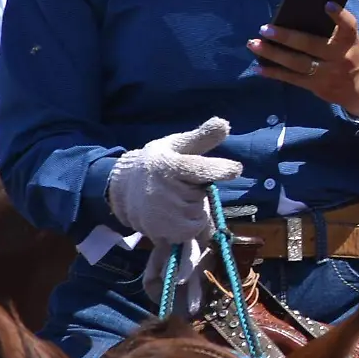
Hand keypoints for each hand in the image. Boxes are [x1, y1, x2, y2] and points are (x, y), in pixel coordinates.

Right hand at [107, 118, 242, 243]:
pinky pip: (187, 234)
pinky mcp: (156, 230)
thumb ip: (203, 137)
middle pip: (202, 199)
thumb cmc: (159, 161)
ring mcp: (158, 213)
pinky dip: (188, 227)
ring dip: (195, 213)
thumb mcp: (178, 144)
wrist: (122, 186)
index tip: (236, 169)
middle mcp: (163, 190)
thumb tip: (225, 123)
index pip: (198, 168)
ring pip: (198, 219)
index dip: (218, 169)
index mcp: (170, 164)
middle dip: (200, 195)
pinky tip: (175, 215)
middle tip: (184, 187)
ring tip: (178, 201)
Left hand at [249, 4, 358, 119]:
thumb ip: (333, 29)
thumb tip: (299, 14)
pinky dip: (274, 72)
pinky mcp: (316, 86)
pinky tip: (259, 66)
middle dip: (287, 37)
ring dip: (273, 54)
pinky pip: (292, 79)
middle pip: (312, 45)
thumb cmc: (349, 54)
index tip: (327, 4)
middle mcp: (340, 56)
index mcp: (349, 41)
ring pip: (297, 63)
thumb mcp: (349, 41)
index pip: (348, 26)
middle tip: (265, 28)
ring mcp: (327, 73)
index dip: (339, 15)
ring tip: (254, 44)